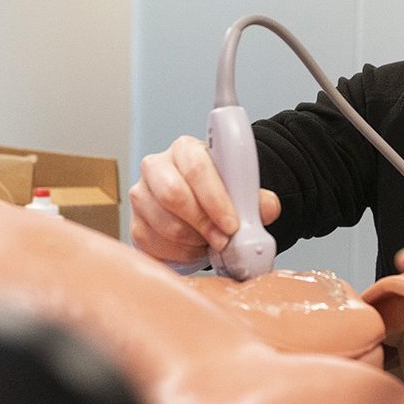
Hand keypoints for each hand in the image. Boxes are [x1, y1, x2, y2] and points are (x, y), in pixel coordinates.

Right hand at [129, 135, 281, 265]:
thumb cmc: (217, 194)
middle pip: (172, 194)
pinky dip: (179, 253)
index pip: (196, 168)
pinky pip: (154, 244)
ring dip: (192, 241)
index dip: (215, 199)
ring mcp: (141, 195)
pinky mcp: (135, 223)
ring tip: (210, 243)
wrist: (198, 207)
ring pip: (164, 223)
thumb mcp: (240, 191)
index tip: (232, 224)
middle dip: (202, 223)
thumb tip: (268, 207)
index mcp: (185, 150)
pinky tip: (194, 249)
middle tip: (222, 240)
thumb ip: (257, 199)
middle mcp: (156, 166)